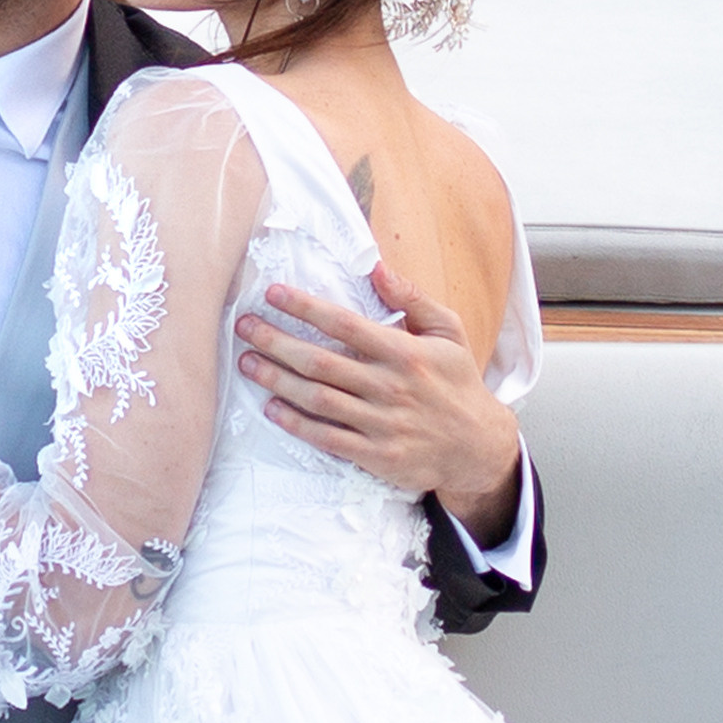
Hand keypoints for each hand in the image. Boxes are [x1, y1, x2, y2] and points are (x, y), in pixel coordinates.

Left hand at [234, 260, 523, 545]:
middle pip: (320, 362)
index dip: (305, 308)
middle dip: (276, 342)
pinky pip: (327, 438)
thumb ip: (412, 299)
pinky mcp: (376, 455)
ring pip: (318, 399)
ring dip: (277, 381)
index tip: (273, 294)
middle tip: (244, 327)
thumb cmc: (458, 383)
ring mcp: (382, 424)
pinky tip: (271, 408)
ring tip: (246, 363)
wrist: (478, 447)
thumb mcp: (448, 333)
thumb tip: (376, 267)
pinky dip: (296, 423)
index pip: (344, 325)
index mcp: (405, 353)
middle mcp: (390, 387)